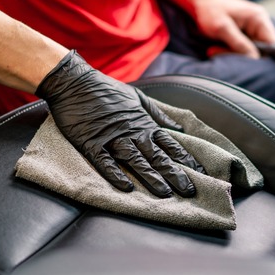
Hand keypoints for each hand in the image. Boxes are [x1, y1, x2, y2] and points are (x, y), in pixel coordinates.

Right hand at [36, 51, 204, 197]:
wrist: (75, 82)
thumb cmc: (106, 89)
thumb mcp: (137, 98)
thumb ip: (158, 115)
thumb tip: (178, 127)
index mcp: (143, 123)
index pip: (169, 144)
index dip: (185, 159)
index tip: (200, 173)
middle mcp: (131, 132)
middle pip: (157, 156)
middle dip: (174, 174)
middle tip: (189, 190)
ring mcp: (111, 138)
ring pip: (135, 161)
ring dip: (150, 177)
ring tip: (164, 193)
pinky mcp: (91, 143)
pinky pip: (104, 161)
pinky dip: (115, 174)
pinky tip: (125, 187)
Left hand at [192, 0, 274, 57]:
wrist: (199, 3)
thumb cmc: (210, 10)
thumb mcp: (222, 28)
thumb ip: (239, 43)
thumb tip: (254, 58)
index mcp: (259, 19)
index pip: (272, 43)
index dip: (265, 57)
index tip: (249, 65)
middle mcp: (258, 25)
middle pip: (261, 50)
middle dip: (243, 56)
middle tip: (222, 53)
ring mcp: (250, 31)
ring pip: (249, 52)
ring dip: (233, 54)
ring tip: (215, 49)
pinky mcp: (242, 36)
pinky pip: (241, 50)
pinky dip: (229, 52)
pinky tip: (217, 48)